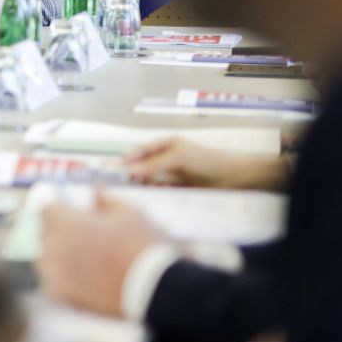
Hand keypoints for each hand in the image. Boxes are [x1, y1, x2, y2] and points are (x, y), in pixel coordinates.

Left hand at [37, 191, 164, 316]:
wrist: (156, 288)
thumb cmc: (143, 246)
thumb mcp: (130, 212)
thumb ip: (105, 199)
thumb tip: (93, 193)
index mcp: (67, 223)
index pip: (46, 209)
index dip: (58, 209)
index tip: (68, 212)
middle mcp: (55, 246)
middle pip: (46, 234)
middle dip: (60, 232)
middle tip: (82, 237)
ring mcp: (55, 272)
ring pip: (45, 258)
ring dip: (58, 256)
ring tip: (83, 260)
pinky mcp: (61, 294)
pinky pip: (51, 281)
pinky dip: (61, 279)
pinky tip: (80, 278)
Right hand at [125, 138, 291, 190]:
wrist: (232, 177)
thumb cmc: (205, 160)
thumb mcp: (176, 158)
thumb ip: (151, 164)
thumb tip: (128, 170)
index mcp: (163, 145)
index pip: (137, 152)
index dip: (124, 160)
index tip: (109, 169)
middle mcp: (164, 159)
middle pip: (140, 166)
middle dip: (129, 174)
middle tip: (116, 184)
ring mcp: (169, 174)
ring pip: (147, 180)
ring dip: (140, 185)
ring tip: (130, 192)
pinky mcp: (176, 189)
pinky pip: (158, 191)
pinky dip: (152, 193)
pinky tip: (148, 196)